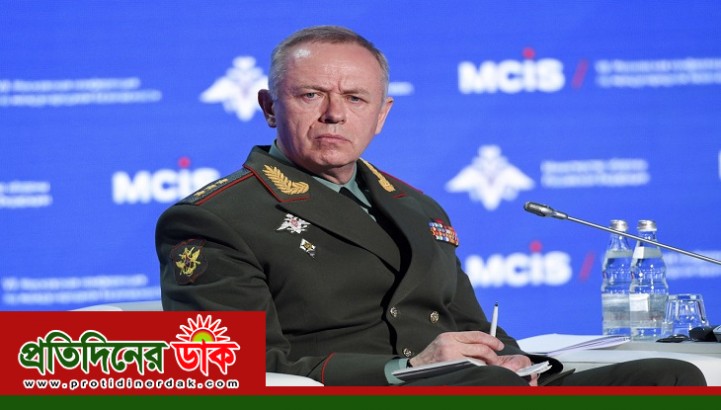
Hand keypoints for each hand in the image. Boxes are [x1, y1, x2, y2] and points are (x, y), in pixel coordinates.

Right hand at [408, 331, 537, 385]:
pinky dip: (478, 370)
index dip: (491, 340)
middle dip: (492, 355)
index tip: (499, 345)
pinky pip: (471, 368)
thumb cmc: (433, 358)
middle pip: (481, 348)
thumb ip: (464, 343)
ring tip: (487, 367)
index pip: (477, 335)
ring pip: (478, 360)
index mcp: (451, 336)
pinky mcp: (450, 367)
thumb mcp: (446, 344)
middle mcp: (450, 345)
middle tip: (496, 360)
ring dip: (486, 364)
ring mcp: (450, 357)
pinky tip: (478, 371)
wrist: (416, 368)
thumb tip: (487, 345)